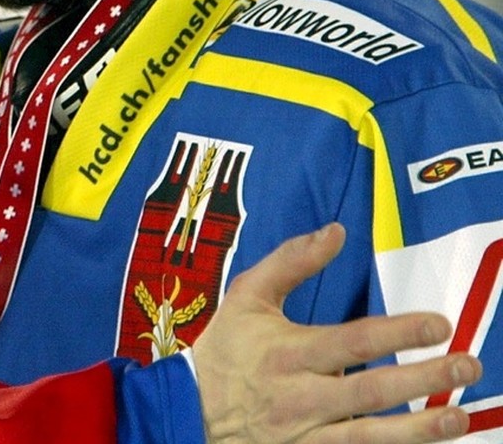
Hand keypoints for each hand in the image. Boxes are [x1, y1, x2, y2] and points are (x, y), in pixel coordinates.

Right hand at [192, 223, 480, 443]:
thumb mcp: (245, 297)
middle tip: (467, 365)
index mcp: (287, 351)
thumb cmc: (224, 351)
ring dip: (419, 429)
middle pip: (371, 390)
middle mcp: (300, 396)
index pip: (351, 341)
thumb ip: (290, 262)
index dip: (398, 333)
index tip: (438, 324)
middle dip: (424, 379)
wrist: (188, 413)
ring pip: (371, 436)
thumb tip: (335, 231)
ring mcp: (307, 435)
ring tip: (459, 416)